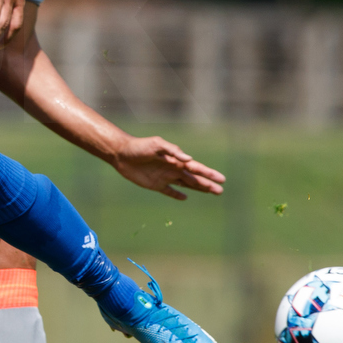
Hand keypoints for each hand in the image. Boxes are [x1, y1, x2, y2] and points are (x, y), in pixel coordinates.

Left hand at [110, 135, 226, 199]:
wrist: (121, 153)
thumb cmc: (139, 146)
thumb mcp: (156, 144)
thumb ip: (172, 150)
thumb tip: (188, 159)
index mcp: (176, 160)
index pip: (196, 168)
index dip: (209, 173)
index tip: (222, 179)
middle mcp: (173, 169)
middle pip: (194, 179)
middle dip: (207, 184)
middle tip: (221, 191)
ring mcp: (165, 177)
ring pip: (186, 185)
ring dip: (198, 189)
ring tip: (212, 192)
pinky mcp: (155, 184)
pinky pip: (169, 191)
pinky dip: (177, 195)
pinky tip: (184, 198)